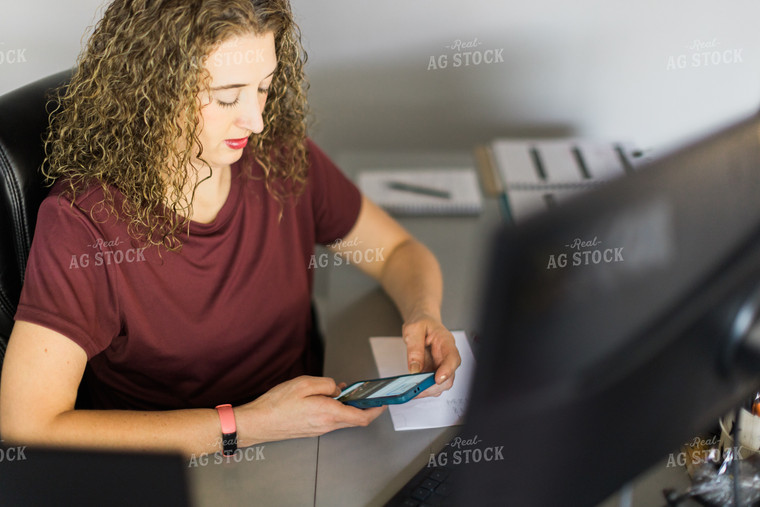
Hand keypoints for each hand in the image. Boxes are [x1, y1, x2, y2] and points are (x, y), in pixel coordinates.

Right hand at [233, 376, 384, 445]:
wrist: (258, 422)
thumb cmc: (277, 404)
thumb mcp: (304, 384)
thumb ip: (326, 384)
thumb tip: (337, 388)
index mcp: (328, 413)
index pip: (361, 416)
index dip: (376, 410)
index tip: (383, 403)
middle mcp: (326, 425)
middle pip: (354, 419)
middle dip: (364, 407)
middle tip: (367, 394)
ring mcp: (319, 430)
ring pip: (342, 419)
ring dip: (347, 407)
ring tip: (341, 391)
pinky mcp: (311, 430)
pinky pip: (330, 420)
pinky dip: (335, 410)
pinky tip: (327, 398)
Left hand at [402, 314, 460, 397]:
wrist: (422, 320)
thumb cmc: (421, 322)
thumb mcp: (413, 329)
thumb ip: (414, 348)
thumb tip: (414, 369)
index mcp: (446, 341)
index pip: (453, 358)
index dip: (447, 370)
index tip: (437, 379)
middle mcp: (446, 356)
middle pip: (449, 377)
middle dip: (434, 386)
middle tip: (417, 389)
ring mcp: (441, 365)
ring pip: (441, 384)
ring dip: (428, 390)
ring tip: (412, 391)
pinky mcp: (433, 371)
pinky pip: (431, 384)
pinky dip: (422, 389)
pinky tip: (412, 389)